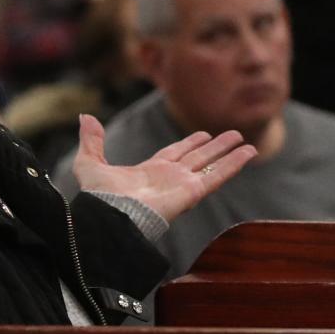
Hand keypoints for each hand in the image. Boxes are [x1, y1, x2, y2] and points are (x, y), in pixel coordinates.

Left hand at [72, 114, 255, 222]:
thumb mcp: (90, 163)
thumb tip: (85, 117)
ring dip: (229, 154)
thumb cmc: (99, 197)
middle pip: (197, 158)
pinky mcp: (192, 192)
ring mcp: (183, 185)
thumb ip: (91, 141)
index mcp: (150, 172)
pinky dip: (233, 164)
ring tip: (246, 142)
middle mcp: (170, 178)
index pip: (175, 154)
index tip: (203, 134)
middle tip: (232, 135)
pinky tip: (248, 153)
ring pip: (211, 165)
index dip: (189, 144)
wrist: (110, 216)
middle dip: (214, 147)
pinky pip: (217, 175)